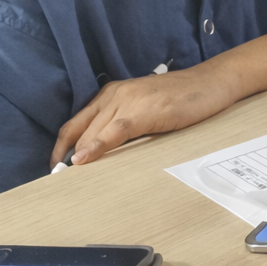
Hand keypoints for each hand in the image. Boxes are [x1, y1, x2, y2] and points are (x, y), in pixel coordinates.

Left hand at [51, 64, 236, 165]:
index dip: (60, 149)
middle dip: (66, 157)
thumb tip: (103, 153)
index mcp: (111, 94)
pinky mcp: (146, 110)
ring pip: (92, 132)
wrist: (212, 82)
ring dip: (77, 155)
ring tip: (65, 179)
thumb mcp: (145, 109)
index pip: (75, 124)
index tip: (54, 170)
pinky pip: (114, 131)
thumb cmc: (181, 98)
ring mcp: (129, 100)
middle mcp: (114, 94)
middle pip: (80, 131)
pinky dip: (97, 146)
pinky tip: (84, 160)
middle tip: (58, 183)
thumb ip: (124, 125)